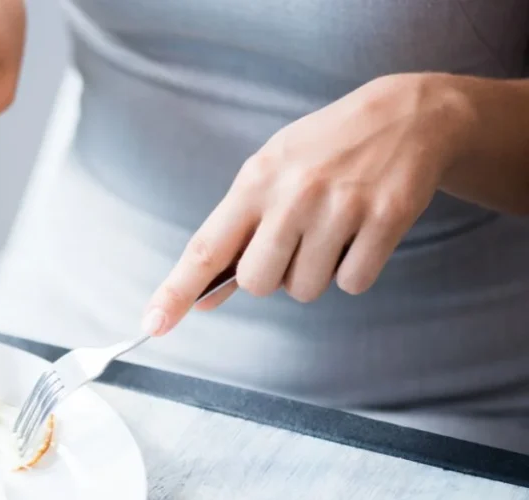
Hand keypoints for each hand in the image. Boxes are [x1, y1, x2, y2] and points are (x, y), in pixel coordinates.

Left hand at [142, 73, 468, 336]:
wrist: (407, 115)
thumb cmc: (324, 150)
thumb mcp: (270, 174)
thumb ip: (236, 235)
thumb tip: (203, 296)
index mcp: (254, 182)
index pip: (205, 248)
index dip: (176, 290)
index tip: (153, 324)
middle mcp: (293, 195)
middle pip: (259, 283)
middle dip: (273, 277)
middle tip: (295, 242)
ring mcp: (340, 207)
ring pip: (306, 289)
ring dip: (317, 273)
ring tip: (332, 229)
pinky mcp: (385, 218)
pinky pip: (353, 283)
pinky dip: (355, 270)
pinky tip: (361, 233)